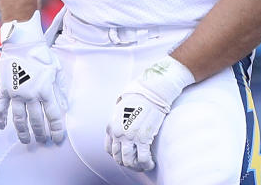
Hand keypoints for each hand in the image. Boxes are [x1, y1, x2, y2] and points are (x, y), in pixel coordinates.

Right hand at [0, 11, 66, 143]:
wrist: (22, 42)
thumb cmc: (41, 54)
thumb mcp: (56, 70)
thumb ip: (61, 89)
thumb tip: (65, 107)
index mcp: (46, 89)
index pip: (54, 116)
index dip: (57, 130)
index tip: (57, 139)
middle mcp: (31, 94)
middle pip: (37, 120)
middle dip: (41, 133)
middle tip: (42, 140)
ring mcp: (16, 93)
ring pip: (19, 119)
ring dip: (23, 131)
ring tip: (26, 140)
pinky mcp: (5, 89)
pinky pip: (0, 107)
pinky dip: (0, 119)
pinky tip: (2, 128)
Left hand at [105, 56, 194, 170]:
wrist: (149, 93)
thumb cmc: (137, 99)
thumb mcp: (119, 111)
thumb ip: (118, 123)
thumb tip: (121, 131)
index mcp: (111, 127)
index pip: (109, 150)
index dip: (118, 156)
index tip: (127, 157)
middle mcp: (117, 133)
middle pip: (118, 158)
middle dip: (128, 164)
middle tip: (136, 164)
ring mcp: (129, 137)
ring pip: (129, 161)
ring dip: (137, 167)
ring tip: (144, 165)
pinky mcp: (143, 138)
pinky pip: (142, 159)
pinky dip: (146, 165)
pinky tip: (150, 163)